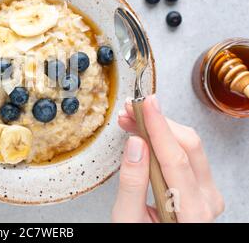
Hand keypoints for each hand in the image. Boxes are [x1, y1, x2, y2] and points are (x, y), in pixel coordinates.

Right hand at [112, 95, 224, 222]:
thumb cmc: (141, 239)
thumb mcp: (127, 220)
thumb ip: (132, 183)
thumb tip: (135, 144)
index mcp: (191, 212)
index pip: (176, 158)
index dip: (158, 127)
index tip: (144, 105)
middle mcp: (207, 199)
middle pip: (188, 145)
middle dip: (157, 123)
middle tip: (130, 112)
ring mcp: (207, 192)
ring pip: (190, 145)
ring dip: (161, 128)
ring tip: (133, 121)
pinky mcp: (200, 185)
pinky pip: (188, 153)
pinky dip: (165, 138)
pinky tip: (146, 134)